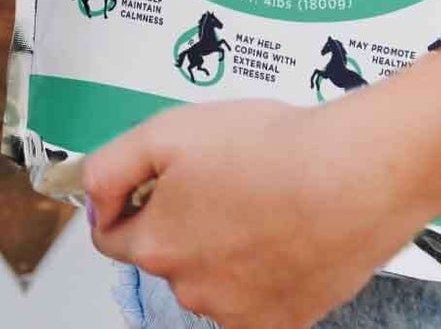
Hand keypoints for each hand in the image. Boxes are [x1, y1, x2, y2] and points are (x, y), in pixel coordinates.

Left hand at [84, 98, 434, 328]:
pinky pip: (255, 298)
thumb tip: (90, 196)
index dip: (127, 200)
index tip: (152, 181)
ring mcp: (241, 313)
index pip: (111, 235)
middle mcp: (193, 291)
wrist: (351, 177)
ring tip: (259, 199)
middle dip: (180, 219)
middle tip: (219, 177)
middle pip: (165, 255)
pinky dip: (261, 271)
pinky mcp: (286, 322)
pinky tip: (282, 232)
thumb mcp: (166, 132)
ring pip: (212, 276)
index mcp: (156, 246)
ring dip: (222, 245)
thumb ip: (111, 167)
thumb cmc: (268, 150)